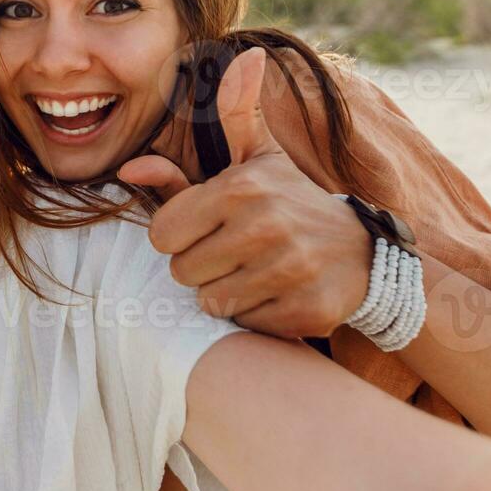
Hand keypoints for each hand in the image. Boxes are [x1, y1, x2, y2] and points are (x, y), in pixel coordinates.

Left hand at [118, 48, 372, 338]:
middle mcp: (265, 225)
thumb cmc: (287, 203)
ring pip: (210, 302)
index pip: (161, 234)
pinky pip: (245, 324)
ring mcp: (289, 269)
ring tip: (256, 272)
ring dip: (226, 293)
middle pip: (181, 272)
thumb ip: (180, 170)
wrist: (361, 250)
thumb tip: (129, 166)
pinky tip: (278, 292)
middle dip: (201, 266)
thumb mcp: (246, 169)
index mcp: (240, 187)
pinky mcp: (307, 309)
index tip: (207, 229)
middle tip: (235, 252)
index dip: (179, 236)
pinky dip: (256, 314)